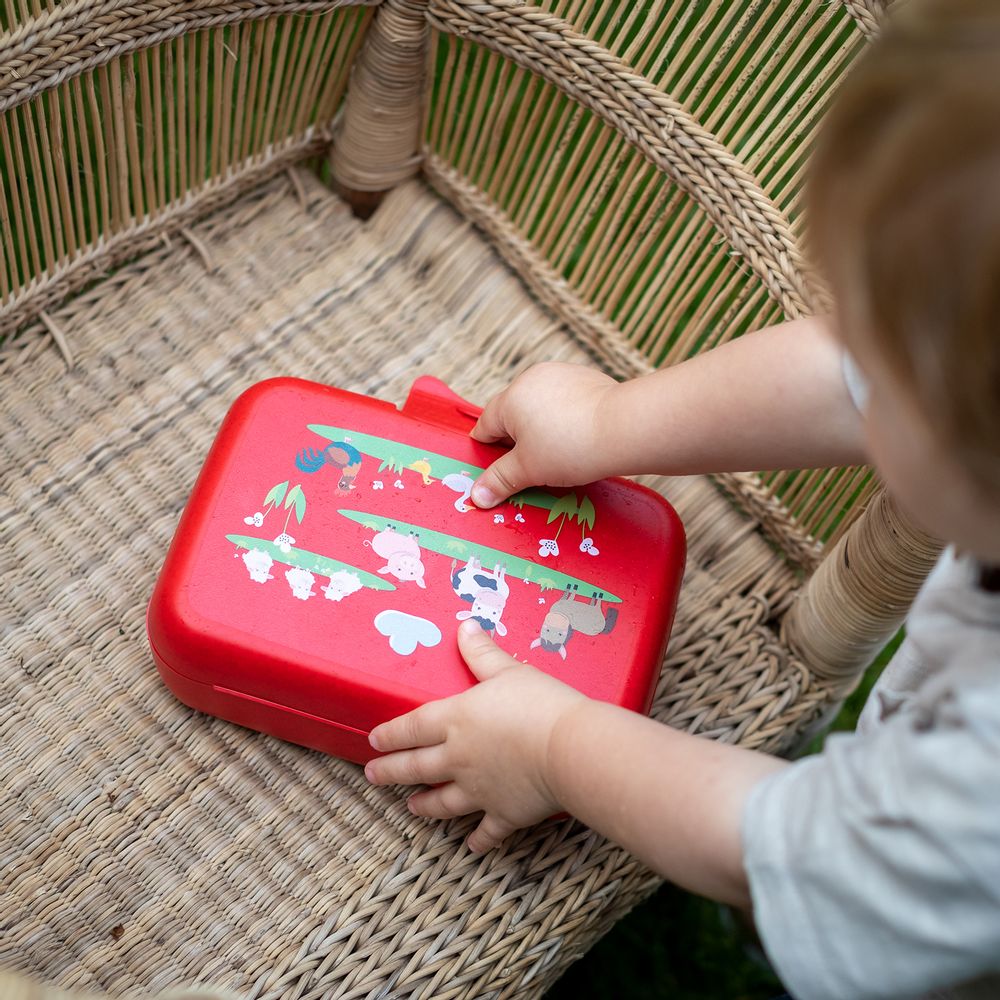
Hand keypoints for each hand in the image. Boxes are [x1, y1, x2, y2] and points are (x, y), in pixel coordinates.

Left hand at [365, 620, 586, 852]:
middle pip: (416, 766)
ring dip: (425, 805)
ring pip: (442, 802)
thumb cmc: (539, 704)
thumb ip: (483, 653)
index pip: (412, 727)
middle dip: (391, 771)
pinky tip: (471, 846)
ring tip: (411, 807)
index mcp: (456, 720)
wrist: (569, 750)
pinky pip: (486, 831)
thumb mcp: (509, 671)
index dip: (391, 734)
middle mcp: (458, 758)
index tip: (373, 741)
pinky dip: (478, 839)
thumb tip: (465, 627)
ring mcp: (478, 790)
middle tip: (372, 775)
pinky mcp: (504, 813)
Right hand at [469, 362, 618, 507]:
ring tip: (558, 452)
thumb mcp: (529, 470)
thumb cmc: (571, 448)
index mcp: (511, 399)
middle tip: (530, 466)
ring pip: (539, 405)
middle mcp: (532, 379)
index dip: (487, 450)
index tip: (496, 467)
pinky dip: (565, 416)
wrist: (624, 428)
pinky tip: (578, 436)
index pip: (486, 426)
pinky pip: (564, 399)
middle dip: (517, 439)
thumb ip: (500, 480)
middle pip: (512, 413)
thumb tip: (476, 496)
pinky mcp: (586, 377)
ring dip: (541, 426)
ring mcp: (560, 374)